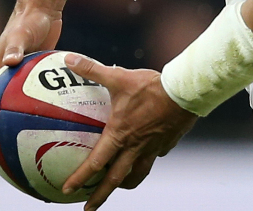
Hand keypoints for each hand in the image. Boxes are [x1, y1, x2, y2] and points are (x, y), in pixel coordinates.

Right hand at [0, 3, 62, 143]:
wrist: (42, 9)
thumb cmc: (28, 20)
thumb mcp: (21, 34)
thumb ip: (15, 47)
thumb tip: (9, 62)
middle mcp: (3, 75)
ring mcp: (18, 75)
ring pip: (13, 104)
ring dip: (13, 122)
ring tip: (22, 143)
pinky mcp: (33, 73)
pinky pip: (33, 95)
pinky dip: (37, 107)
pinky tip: (50, 121)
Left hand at [61, 54, 198, 210]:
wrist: (185, 92)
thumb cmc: (151, 86)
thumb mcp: (118, 77)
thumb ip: (93, 69)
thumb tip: (69, 58)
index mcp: (120, 135)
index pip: (96, 163)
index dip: (80, 178)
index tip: (67, 190)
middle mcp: (135, 147)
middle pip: (115, 180)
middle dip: (100, 196)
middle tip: (89, 208)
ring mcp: (152, 148)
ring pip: (137, 175)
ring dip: (125, 183)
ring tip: (119, 186)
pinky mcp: (167, 144)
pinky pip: (155, 157)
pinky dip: (147, 160)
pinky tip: (147, 154)